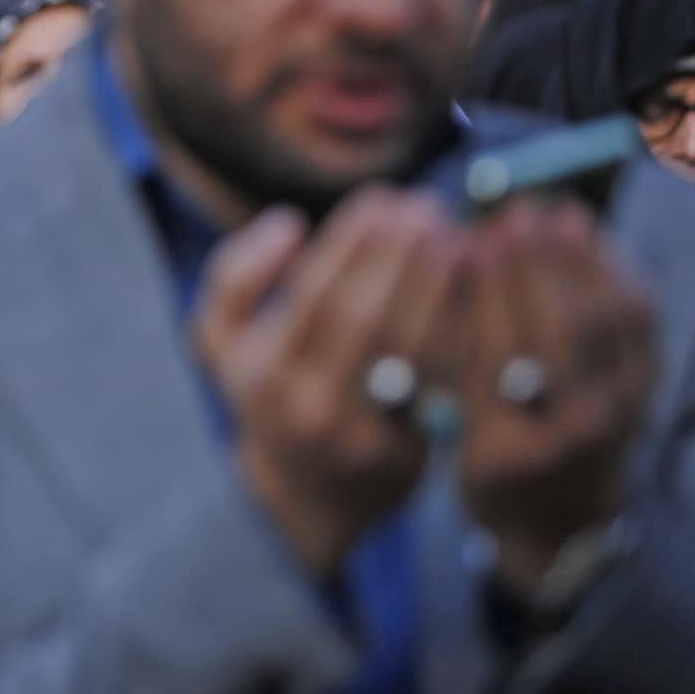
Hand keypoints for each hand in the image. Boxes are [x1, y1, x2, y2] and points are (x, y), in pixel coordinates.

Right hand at [194, 189, 460, 575]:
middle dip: (399, 254)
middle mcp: (310, 405)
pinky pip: (441, 379)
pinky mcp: (412, 449)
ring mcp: (364, 432)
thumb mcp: (222, 341)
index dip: (352, 241)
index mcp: (263, 372)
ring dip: (438, 284)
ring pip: (410, 347)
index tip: (381, 198)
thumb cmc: (267, 393)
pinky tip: (472, 286)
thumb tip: (288, 222)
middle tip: (427, 207)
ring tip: (454, 235)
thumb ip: (235, 274)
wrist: (304, 495)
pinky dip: (459, 327)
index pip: (314, 293)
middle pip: (365, 317)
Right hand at [452, 200, 654, 590]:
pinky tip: (590, 239)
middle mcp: (573, 433)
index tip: (468, 244)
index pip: (498, 357)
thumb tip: (452, 269)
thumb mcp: (451, 434)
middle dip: (536, 266)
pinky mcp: (648, 390)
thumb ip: (449, 361)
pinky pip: (640, 322)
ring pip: (606, 323)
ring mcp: (620, 412)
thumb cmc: (487, 469)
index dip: (486, 296)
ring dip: (580, 260)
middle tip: (512, 215)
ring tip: (552, 213)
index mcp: (508, 448)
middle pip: (561, 334)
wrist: (562, 520)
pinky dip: (615, 273)